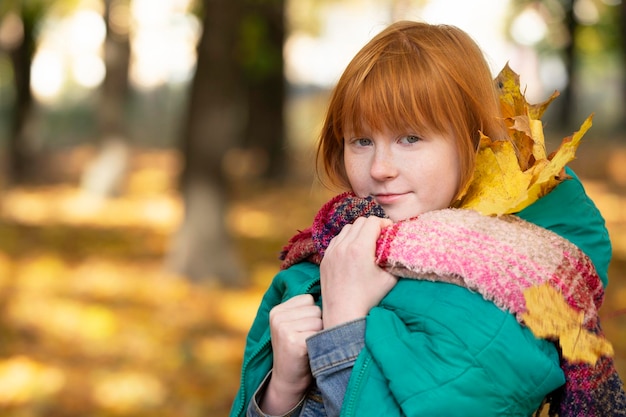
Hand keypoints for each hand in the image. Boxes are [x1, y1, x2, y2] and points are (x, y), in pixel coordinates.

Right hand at [261, 294, 322, 414]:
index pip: (309, 299)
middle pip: (315, 309)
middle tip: (306, 340)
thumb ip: (303, 309)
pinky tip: (308, 352)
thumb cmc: (298, 350)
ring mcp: (283, 328)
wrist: (288, 380)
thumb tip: (332, 291)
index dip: (313, 316)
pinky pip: (319, 333)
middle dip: (317, 325)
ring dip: (319, 335)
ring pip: (319, 320)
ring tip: (308, 346)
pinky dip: (319, 344)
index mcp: (277, 310)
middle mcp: (277, 317)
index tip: (303, 330)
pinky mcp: (293, 341)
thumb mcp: (294, 325)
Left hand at [320, 216, 396, 327]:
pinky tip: (352, 252)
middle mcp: (343, 246)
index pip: (373, 222)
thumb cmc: (369, 298)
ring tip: (366, 245)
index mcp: (360, 248)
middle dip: (372, 227)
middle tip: (380, 238)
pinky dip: (346, 240)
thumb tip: (399, 246)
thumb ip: (394, 258)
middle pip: (359, 222)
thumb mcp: (389, 278)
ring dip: (358, 232)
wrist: (343, 314)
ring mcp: (331, 252)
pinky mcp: (325, 259)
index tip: (389, 233)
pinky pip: (336, 240)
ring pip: (346, 229)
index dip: (384, 224)